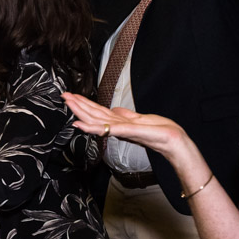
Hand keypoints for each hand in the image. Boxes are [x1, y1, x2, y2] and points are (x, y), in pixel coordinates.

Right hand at [62, 92, 186, 158]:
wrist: (174, 142)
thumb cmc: (161, 132)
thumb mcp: (142, 118)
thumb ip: (126, 115)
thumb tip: (115, 110)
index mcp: (120, 122)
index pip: (98, 112)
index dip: (84, 104)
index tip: (72, 96)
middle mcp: (118, 126)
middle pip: (93, 115)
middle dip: (78, 105)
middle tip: (64, 96)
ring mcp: (121, 130)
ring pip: (96, 120)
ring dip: (81, 112)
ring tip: (69, 103)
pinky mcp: (128, 132)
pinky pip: (107, 129)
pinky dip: (92, 127)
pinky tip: (81, 124)